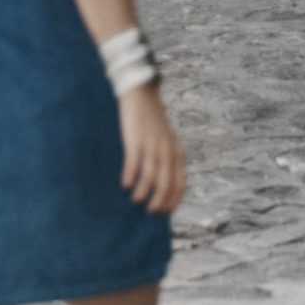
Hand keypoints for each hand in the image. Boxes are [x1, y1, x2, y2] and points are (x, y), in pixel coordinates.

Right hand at [118, 84, 185, 213]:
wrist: (141, 91)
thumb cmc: (152, 118)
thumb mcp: (167, 138)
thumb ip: (167, 157)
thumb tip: (161, 183)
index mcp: (176, 151)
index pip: (179, 184)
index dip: (172, 201)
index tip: (164, 212)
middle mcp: (166, 150)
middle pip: (165, 185)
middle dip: (158, 202)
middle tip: (149, 212)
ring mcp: (152, 145)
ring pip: (149, 178)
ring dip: (142, 193)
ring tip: (135, 200)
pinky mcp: (135, 139)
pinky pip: (133, 165)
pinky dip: (129, 178)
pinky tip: (124, 185)